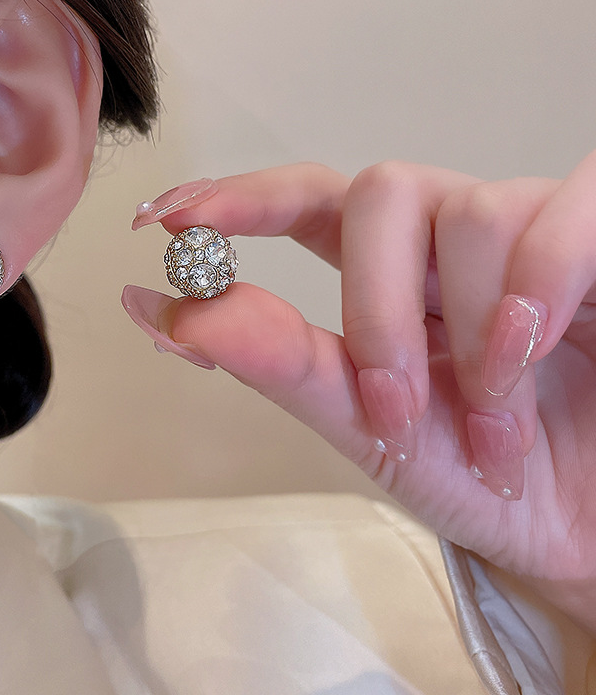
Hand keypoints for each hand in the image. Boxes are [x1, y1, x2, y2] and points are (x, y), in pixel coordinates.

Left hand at [123, 157, 595, 632]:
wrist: (580, 526)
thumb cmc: (474, 473)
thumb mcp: (366, 423)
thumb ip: (274, 361)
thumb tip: (163, 308)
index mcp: (384, 272)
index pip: (305, 199)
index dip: (243, 197)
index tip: (169, 218)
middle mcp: (445, 236)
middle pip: (381, 191)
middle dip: (376, 306)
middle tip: (393, 407)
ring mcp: (525, 229)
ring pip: (472, 212)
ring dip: (470, 335)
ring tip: (491, 427)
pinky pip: (566, 210)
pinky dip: (540, 285)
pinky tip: (537, 345)